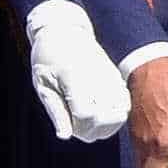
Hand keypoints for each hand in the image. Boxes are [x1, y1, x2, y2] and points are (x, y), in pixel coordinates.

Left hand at [24, 0, 130, 143]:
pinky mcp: (116, 77)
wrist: (64, 31)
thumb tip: (65, 136)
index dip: (79, 128)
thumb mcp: (43, 84)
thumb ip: (56, 111)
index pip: (86, 114)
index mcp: (74, 76)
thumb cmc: (48, 59)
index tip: (69, 126)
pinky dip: (116, 115)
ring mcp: (109, 76)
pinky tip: (101, 113)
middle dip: (92, 131)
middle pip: (105, 118)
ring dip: (105, 126)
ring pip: (119, 113)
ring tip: (89, 121)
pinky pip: (125, 104)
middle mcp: (96, 76)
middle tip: (78, 126)